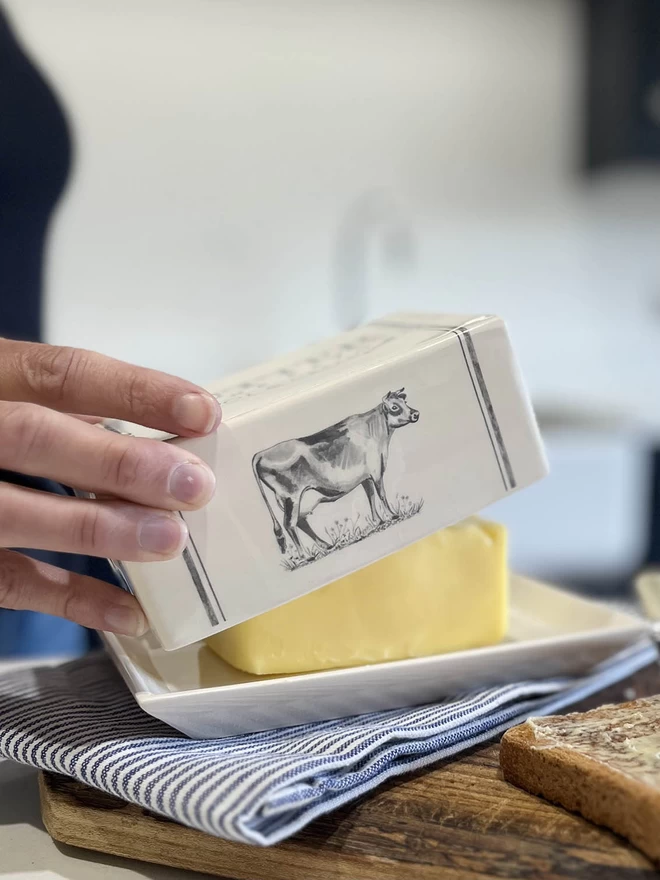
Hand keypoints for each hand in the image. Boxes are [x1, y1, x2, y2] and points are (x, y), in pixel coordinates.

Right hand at [0, 339, 221, 636]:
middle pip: (36, 438)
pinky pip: (7, 583)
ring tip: (167, 541)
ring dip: (96, 529)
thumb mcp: (14, 397)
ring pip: (14, 513)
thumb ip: (75, 413)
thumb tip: (176, 439)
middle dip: (118, 463)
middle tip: (191, 485)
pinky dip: (71, 599)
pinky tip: (129, 611)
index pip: (61, 374)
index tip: (202, 411)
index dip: (134, 391)